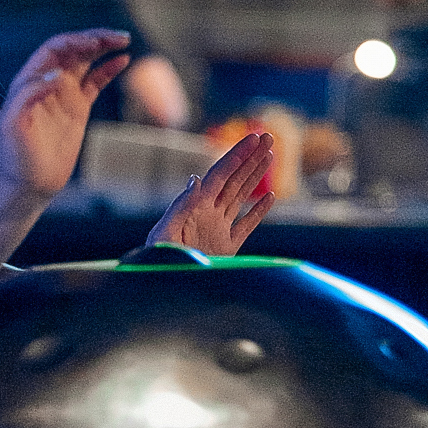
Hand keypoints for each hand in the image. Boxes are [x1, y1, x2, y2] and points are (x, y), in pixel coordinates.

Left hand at [0, 29, 131, 198]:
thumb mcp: (13, 124)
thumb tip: (56, 74)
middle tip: (118, 37)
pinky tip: (123, 60)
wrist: (28, 182)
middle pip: (73, 49)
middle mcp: (47, 82)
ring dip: (103, 47)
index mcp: (29, 79)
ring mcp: (64, 93)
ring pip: (86, 61)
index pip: (54, 49)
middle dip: (95, 38)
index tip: (95, 43)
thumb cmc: (14, 155)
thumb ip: (29, 95)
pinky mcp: (77, 108)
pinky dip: (109, 69)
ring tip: (123, 41)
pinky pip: (95, 81)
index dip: (75, 41)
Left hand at [147, 132, 276, 255]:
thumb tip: (195, 180)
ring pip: (241, 196)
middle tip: (268, 136)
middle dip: (250, 158)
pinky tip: (270, 197)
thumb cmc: (157, 265)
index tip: (254, 138)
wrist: (163, 291)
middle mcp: (207, 214)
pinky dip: (259, 211)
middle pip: (233, 179)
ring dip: (255, 176)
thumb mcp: (164, 235)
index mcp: (194, 207)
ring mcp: (217, 229)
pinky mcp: (226, 249)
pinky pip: (246, 226)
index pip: (220, 174)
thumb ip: (179, 208)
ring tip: (270, 156)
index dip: (238, 155)